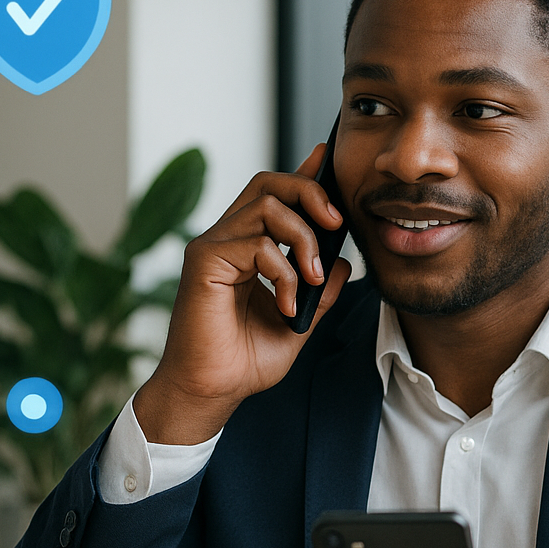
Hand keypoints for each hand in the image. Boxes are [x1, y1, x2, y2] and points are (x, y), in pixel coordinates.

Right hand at [134, 142, 353, 443]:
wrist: (213, 391)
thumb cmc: (244, 361)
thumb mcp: (299, 322)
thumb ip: (321, 291)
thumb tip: (344, 261)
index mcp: (246, 247)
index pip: (274, 195)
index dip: (303, 172)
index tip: (327, 156)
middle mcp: (226, 239)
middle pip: (270, 183)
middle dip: (311, 192)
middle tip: (337, 222)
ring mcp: (213, 246)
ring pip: (268, 206)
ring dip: (303, 238)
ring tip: (313, 278)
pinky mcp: (204, 261)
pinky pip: (257, 244)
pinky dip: (285, 273)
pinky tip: (288, 304)